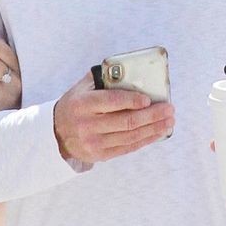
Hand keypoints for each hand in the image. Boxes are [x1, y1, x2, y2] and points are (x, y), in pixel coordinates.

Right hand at [53, 75, 173, 163]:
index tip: (148, 100)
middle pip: (126, 121)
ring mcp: (94, 142)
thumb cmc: (75, 105)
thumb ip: (103, 79)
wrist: (56, 133)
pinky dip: (146, 140)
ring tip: (168, 121)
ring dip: (153, 128)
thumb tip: (130, 70)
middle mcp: (87, 125)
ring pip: (130, 136)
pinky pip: (128, 148)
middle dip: (152, 115)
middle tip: (168, 109)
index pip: (111, 102)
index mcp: (83, 104)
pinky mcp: (100, 155)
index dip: (132, 101)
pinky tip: (158, 132)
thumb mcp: (81, 88)